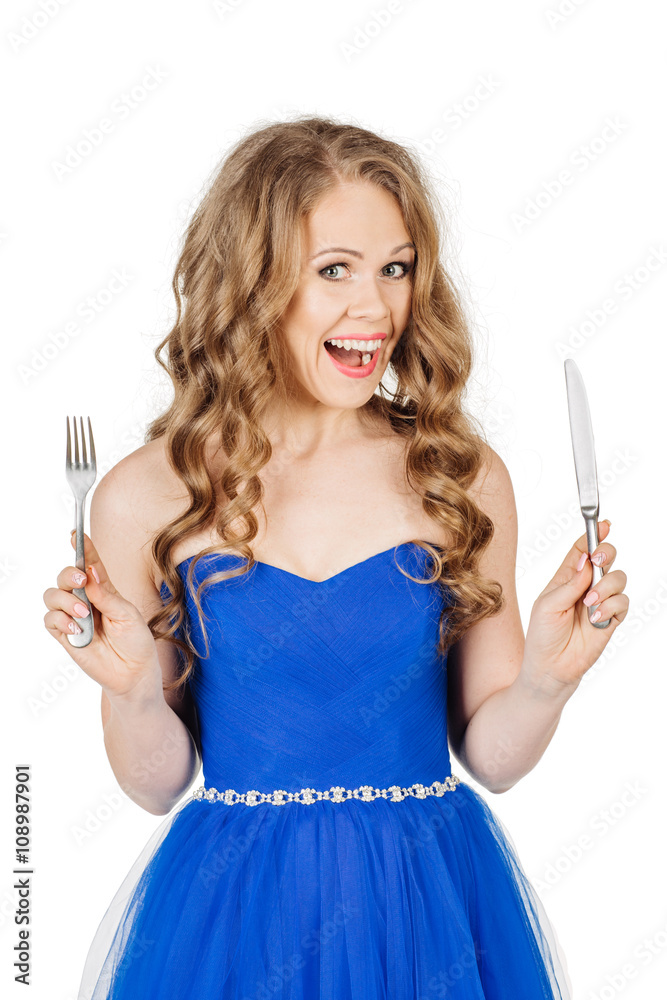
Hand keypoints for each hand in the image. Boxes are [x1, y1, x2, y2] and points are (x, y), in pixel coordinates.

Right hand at [43, 530, 162, 700]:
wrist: (134, 673)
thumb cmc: (136, 641)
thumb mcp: (128, 615)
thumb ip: (107, 595)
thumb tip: (90, 572)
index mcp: (104, 589)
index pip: (89, 564)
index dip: (82, 548)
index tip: (75, 534)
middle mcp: (86, 599)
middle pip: (64, 576)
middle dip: (68, 574)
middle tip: (80, 580)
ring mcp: (73, 617)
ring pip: (52, 595)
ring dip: (66, 600)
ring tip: (85, 614)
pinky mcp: (65, 636)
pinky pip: (50, 620)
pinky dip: (61, 620)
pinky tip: (78, 629)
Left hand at [522, 520, 628, 691]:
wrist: (551, 668)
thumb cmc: (542, 635)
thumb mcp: (547, 605)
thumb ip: (569, 582)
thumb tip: (585, 560)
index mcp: (566, 578)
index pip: (582, 550)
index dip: (592, 535)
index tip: (603, 524)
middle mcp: (586, 586)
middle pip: (606, 558)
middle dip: (606, 553)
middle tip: (598, 561)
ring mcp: (600, 602)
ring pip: (619, 578)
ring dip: (606, 587)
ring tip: (589, 604)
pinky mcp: (611, 619)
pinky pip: (623, 602)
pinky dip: (611, 606)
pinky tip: (595, 618)